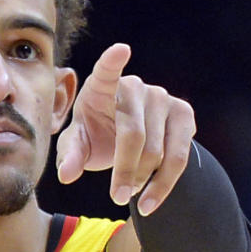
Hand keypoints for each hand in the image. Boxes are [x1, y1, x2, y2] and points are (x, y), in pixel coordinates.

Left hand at [56, 42, 195, 214]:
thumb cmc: (96, 135)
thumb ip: (70, 156)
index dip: (112, 61)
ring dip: (144, 179)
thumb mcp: (78, 145)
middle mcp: (135, 87)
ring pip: (159, 150)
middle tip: (116, 196)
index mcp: (102, 86)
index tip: (121, 51)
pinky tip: (150, 200)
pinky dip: (165, 184)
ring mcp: (163, 98)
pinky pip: (179, 155)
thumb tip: (67, 174)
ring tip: (130, 196)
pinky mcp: (183, 114)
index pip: (107, 70)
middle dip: (125, 170)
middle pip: (134, 134)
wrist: (128, 141)